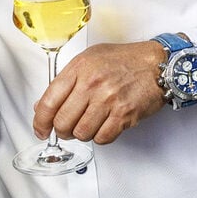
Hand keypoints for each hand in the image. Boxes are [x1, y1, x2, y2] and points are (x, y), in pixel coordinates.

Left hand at [33, 41, 164, 144]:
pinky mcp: (125, 115)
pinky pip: (103, 137)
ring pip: (81, 132)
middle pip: (62, 121)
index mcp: (78, 70)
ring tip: (85, 126)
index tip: (40, 129)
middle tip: (63, 130)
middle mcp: (91, 85)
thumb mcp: (87, 59)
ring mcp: (108, 101)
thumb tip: (43, 105)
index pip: (49, 101)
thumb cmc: (122, 60)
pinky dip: (99, 137)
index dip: (40, 121)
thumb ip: (65, 81)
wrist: (156, 64)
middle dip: (60, 131)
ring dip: (80, 134)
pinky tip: (101, 128)